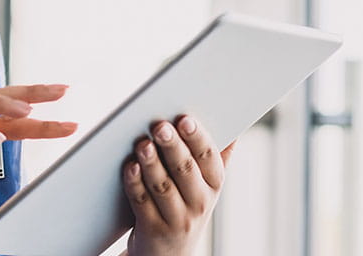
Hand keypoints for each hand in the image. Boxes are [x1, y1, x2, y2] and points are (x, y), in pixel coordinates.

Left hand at [122, 115, 234, 255]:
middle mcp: (199, 203)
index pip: (209, 158)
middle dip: (172, 146)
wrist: (170, 254)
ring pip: (163, 186)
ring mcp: (177, 219)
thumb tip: (232, 126)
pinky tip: (130, 167)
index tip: (185, 119)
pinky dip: (135, 183)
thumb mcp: (205, 185)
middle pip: (185, 170)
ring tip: (142, 144)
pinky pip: (142, 202)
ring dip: (152, 163)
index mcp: (214, 185)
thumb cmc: (185, 207)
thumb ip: (216, 156)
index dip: (197, 138)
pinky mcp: (153, 229)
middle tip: (160, 126)